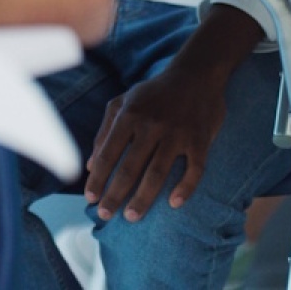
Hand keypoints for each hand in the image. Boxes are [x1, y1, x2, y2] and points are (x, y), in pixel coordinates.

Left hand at [82, 66, 227, 222]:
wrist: (196, 74)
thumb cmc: (154, 93)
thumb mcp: (123, 102)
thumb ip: (105, 131)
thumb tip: (91, 166)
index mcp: (130, 115)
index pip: (108, 153)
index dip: (98, 178)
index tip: (90, 198)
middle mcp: (152, 124)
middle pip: (130, 168)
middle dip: (115, 195)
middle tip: (105, 215)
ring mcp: (178, 133)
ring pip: (158, 173)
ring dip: (143, 198)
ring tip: (132, 216)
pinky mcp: (200, 140)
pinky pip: (194, 169)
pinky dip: (185, 188)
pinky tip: (174, 204)